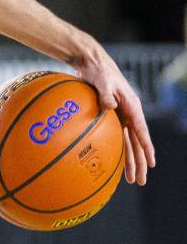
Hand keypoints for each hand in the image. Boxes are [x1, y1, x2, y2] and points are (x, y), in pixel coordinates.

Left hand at [73, 47, 155, 184]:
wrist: (91, 62)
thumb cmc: (98, 70)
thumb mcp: (102, 80)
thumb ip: (106, 94)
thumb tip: (111, 106)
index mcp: (132, 106)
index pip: (141, 130)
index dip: (146, 147)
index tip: (151, 163)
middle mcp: (129, 113)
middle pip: (137, 142)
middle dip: (140, 162)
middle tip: (140, 181)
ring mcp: (121, 115)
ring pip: (128, 143)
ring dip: (130, 161)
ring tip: (131, 179)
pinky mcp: (111, 115)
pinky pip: (117, 137)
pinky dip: (118, 150)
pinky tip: (116, 162)